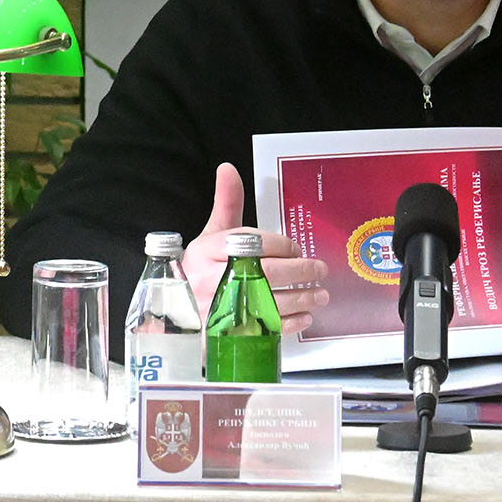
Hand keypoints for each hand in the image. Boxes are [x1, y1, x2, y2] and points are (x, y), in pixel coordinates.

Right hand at [182, 162, 328, 334]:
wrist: (180, 313)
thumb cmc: (202, 268)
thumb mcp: (211, 235)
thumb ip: (227, 203)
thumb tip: (228, 168)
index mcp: (207, 251)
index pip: (252, 244)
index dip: (281, 245)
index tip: (297, 248)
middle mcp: (210, 279)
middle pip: (265, 273)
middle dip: (299, 271)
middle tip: (319, 270)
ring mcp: (220, 310)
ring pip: (269, 303)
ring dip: (301, 298)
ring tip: (321, 295)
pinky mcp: (229, 334)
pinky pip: (265, 330)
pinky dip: (290, 323)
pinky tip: (304, 316)